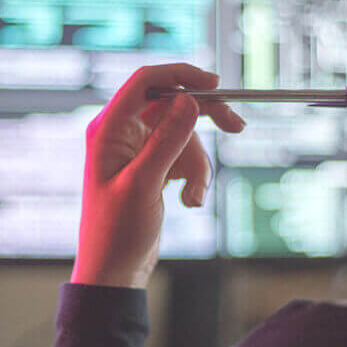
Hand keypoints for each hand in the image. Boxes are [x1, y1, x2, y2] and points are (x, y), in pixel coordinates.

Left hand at [70, 63, 245, 287]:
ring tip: (194, 196)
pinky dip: (194, 176)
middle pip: (173, 104)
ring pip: (185, 134)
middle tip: (237, 126)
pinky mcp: (153, 166)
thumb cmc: (116, 231)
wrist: (115, 271)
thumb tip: (189, 100)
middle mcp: (122, 132)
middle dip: (204, 120)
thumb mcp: (144, 184)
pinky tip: (189, 201)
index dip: (181, 75)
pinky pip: (185, 155)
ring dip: (198, 164)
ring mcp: (139, 149)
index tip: (215, 84)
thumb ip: (167, 140)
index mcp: (109, 128)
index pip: (145, 81)